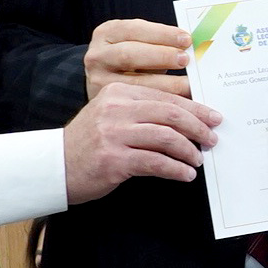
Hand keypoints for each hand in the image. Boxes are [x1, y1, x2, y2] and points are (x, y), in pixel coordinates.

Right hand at [62, 80, 218, 201]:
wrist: (55, 166)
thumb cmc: (89, 143)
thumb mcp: (111, 116)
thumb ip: (141, 111)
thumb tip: (187, 118)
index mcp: (118, 92)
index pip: (165, 97)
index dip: (195, 108)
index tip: (212, 117)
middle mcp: (116, 109)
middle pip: (170, 114)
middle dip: (198, 127)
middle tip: (212, 138)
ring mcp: (114, 134)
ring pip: (167, 137)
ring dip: (189, 150)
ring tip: (197, 160)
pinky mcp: (114, 160)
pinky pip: (156, 162)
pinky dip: (176, 169)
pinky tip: (185, 175)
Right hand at [84, 17, 191, 98]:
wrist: (104, 93)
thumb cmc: (130, 65)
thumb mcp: (137, 47)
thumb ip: (158, 44)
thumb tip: (192, 47)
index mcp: (107, 33)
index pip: (134, 29)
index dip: (161, 33)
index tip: (186, 39)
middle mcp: (97, 55)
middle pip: (129, 54)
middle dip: (160, 55)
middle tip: (186, 59)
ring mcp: (97, 79)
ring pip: (132, 82)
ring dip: (164, 82)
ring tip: (188, 84)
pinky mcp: (103, 102)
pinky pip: (135, 102)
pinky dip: (159, 101)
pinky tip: (177, 102)